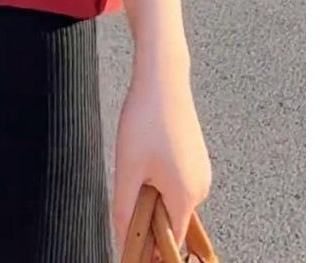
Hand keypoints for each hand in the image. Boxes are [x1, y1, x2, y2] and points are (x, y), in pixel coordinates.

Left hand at [112, 60, 210, 259]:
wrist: (163, 78)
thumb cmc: (145, 119)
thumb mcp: (127, 168)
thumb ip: (124, 209)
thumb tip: (122, 241)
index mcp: (186, 195)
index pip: (171, 241)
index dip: (150, 246)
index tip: (131, 239)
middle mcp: (200, 187)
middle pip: (170, 218)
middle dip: (147, 211)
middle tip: (129, 179)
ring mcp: (201, 171)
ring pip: (171, 197)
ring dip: (152, 191)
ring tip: (137, 157)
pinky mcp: (196, 157)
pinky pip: (175, 180)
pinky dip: (159, 176)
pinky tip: (148, 149)